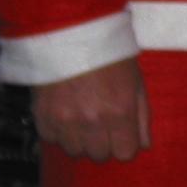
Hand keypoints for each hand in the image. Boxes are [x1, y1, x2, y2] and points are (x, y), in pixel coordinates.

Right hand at [33, 56, 150, 160]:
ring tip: (82, 117)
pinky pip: (51, 139)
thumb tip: (144, 144)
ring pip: (74, 150)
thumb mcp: (136, 79)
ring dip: (80, 139)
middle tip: (101, 123)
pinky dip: (58, 131)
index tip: (122, 134)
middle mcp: (91, 120)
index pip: (124, 153)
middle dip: (103, 143)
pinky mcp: (42, 115)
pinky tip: (64, 112)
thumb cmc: (107, 51)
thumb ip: (142, 115)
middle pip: (99, 155)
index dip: (125, 144)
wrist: (69, 31)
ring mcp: (64, 120)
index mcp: (119, 111)